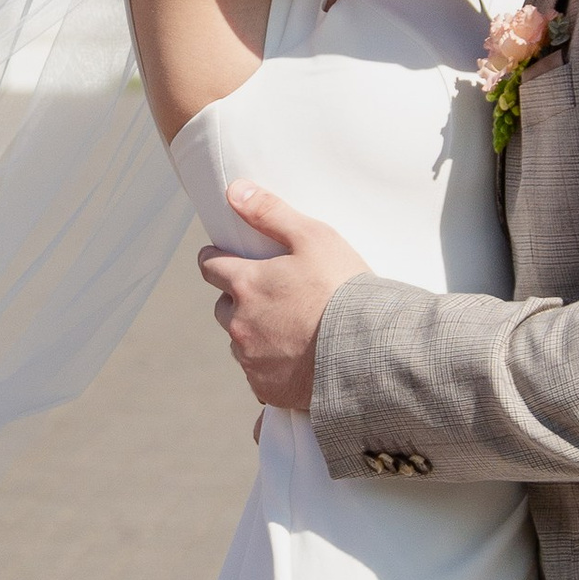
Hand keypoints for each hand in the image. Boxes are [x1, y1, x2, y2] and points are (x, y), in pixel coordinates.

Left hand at [198, 185, 369, 413]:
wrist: (367, 353)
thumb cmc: (343, 290)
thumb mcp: (314, 238)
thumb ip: (271, 213)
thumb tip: (235, 191)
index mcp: (245, 284)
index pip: (210, 266)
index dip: (216, 259)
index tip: (223, 258)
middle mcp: (239, 324)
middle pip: (223, 307)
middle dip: (238, 300)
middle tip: (270, 296)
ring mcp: (251, 360)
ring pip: (240, 341)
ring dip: (253, 333)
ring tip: (288, 329)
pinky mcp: (266, 388)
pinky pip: (257, 374)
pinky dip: (269, 365)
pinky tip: (295, 360)